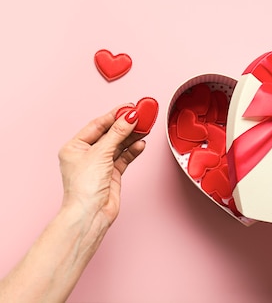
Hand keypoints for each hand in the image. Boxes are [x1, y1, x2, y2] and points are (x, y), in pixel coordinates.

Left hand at [58, 104, 145, 226]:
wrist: (91, 214)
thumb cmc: (84, 188)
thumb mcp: (101, 154)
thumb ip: (117, 134)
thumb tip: (129, 118)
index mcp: (74, 147)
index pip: (98, 125)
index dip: (115, 115)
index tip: (130, 107)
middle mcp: (86, 154)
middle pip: (110, 134)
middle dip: (126, 125)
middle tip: (142, 115)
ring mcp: (100, 164)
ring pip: (119, 145)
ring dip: (132, 136)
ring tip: (145, 127)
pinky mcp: (112, 173)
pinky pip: (124, 157)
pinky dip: (133, 150)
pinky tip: (141, 143)